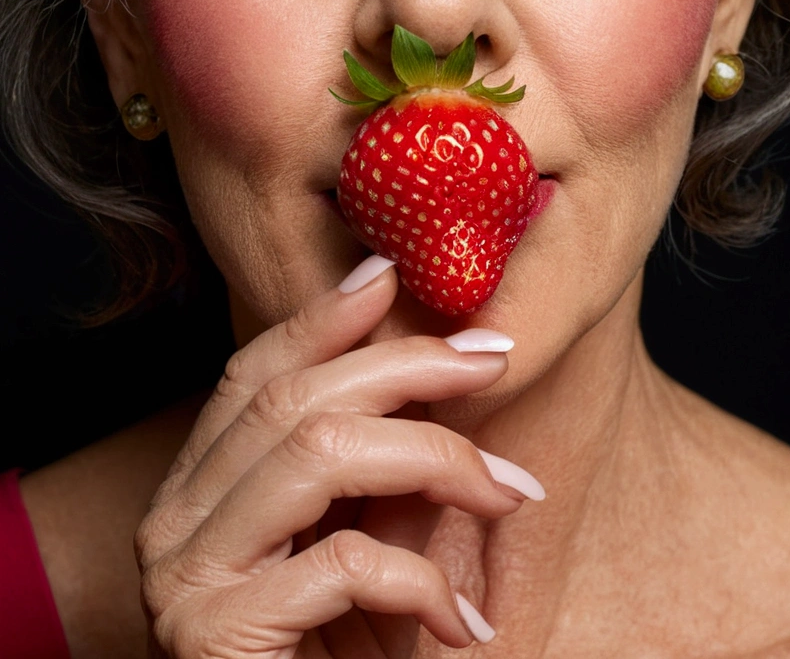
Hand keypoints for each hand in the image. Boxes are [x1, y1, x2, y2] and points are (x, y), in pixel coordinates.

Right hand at [135, 256, 542, 657]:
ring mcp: (185, 579)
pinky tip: (467, 622)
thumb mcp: (355, 545)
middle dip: (405, 365)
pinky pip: (339, 563)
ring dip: (436, 457)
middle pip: (292, 400)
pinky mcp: (217, 637)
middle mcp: (173, 523)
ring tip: (510, 489)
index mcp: (197, 491)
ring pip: (316, 454)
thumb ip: (372, 469)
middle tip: (493, 358)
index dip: (321, 318)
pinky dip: (421, 582)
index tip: (390, 274)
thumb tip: (435, 359)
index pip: (252, 376)